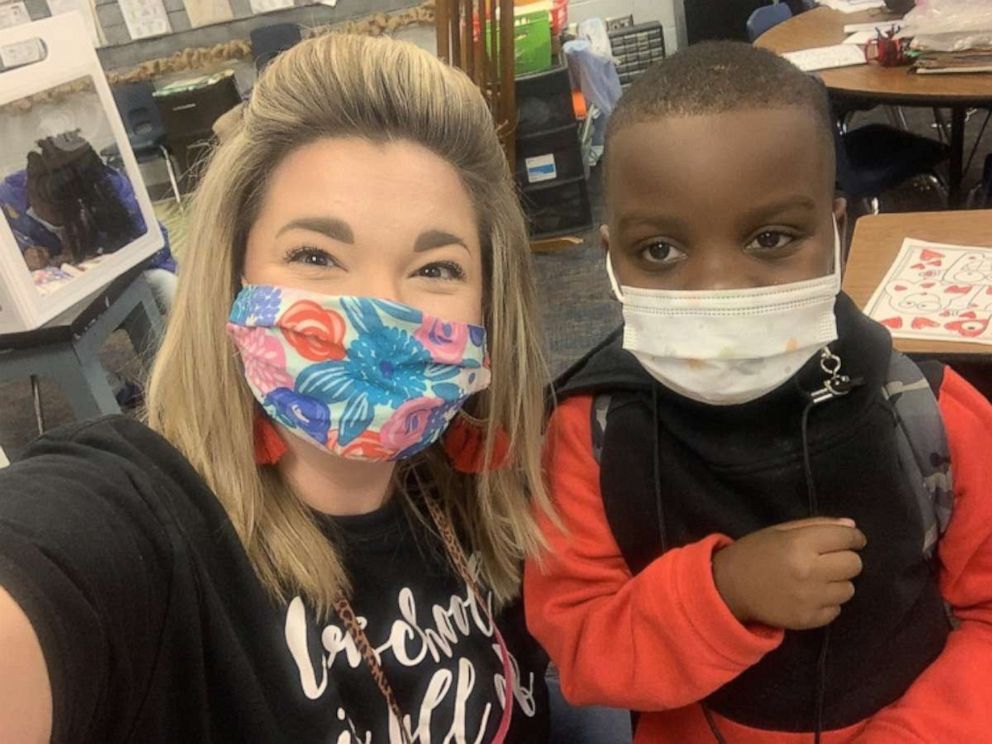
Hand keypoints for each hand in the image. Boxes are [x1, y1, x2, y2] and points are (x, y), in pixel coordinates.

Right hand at [712, 517, 866, 630]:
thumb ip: (816, 525)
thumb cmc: (754, 553)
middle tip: (829, 559)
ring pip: (849, 589)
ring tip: (818, 579)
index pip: (847, 538)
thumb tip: (852, 526)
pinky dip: (828, 602)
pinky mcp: (808, 620)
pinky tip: (810, 595)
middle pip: (854, 564)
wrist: (727, 589)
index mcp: (799, 544)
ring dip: (837, 581)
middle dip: (845, 558)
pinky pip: (837, 609)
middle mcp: (809, 571)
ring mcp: (810, 599)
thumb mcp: (780, 531)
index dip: (853, 537)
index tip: (850, 539)